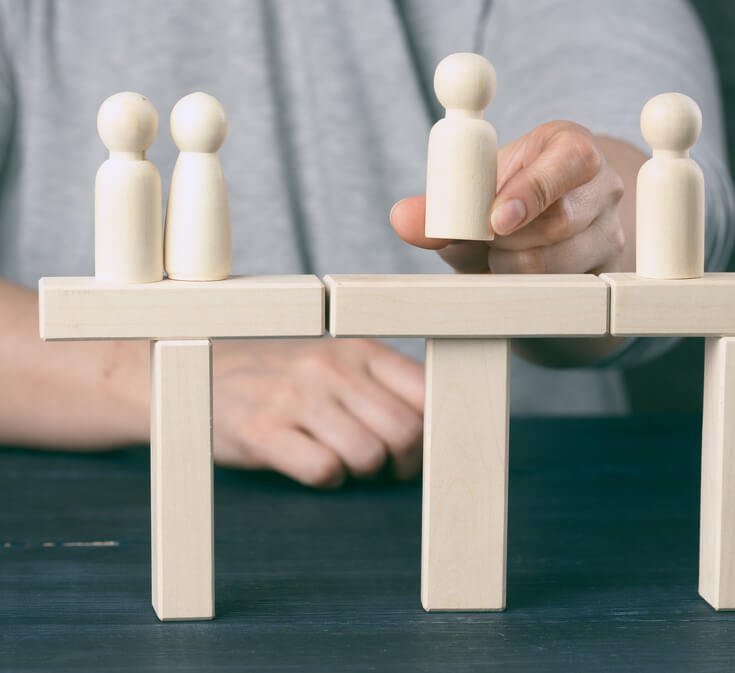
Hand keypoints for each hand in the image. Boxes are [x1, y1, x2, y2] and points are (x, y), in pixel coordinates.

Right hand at [211, 339, 423, 487]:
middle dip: (402, 463)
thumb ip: (383, 385)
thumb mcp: (337, 362)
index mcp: (358, 349)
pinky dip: (327, 480)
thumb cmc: (284, 374)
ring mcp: (296, 397)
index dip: (431, 431)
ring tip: (345, 464)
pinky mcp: (262, 430)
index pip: (425, 393)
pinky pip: (324, 471)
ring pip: (369, 456)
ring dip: (363, 474)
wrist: (201, 370)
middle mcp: (331, 367)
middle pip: (405, 433)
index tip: (418, 448)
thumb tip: (437, 426)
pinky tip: (312, 466)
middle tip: (383, 468)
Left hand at [391, 121, 628, 274]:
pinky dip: (525, 288)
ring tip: (497, 252)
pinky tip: (513, 273)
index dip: (531, 192)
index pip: (569, 163)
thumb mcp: (479, 189)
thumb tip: (402, 219)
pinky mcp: (605, 272)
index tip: (496, 220)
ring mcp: (610, 233)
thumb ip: (441, 204)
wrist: (549, 221)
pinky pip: (563, 292)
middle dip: (508, 239)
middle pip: (561, 223)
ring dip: (512, 265)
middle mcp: (604, 188)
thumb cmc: (510, 195)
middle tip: (483, 238)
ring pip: (559, 264)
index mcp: (573, 148)